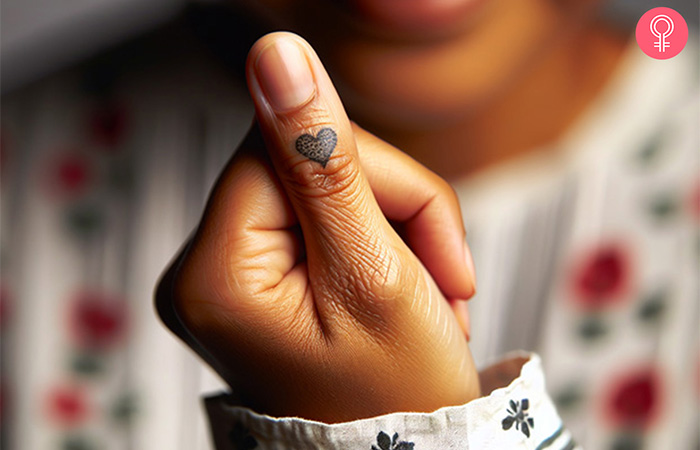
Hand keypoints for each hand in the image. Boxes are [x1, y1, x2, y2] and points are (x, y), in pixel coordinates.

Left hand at [156, 32, 478, 422]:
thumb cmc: (398, 395)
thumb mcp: (374, 271)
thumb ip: (324, 160)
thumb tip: (275, 52)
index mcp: (213, 274)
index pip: (283, 146)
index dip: (371, 174)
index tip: (432, 242)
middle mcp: (202, 271)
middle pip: (300, 161)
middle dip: (391, 208)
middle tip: (442, 276)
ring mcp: (228, 276)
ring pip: (320, 184)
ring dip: (396, 228)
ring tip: (432, 295)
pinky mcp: (258, 276)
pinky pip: (319, 216)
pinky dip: (379, 243)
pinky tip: (408, 291)